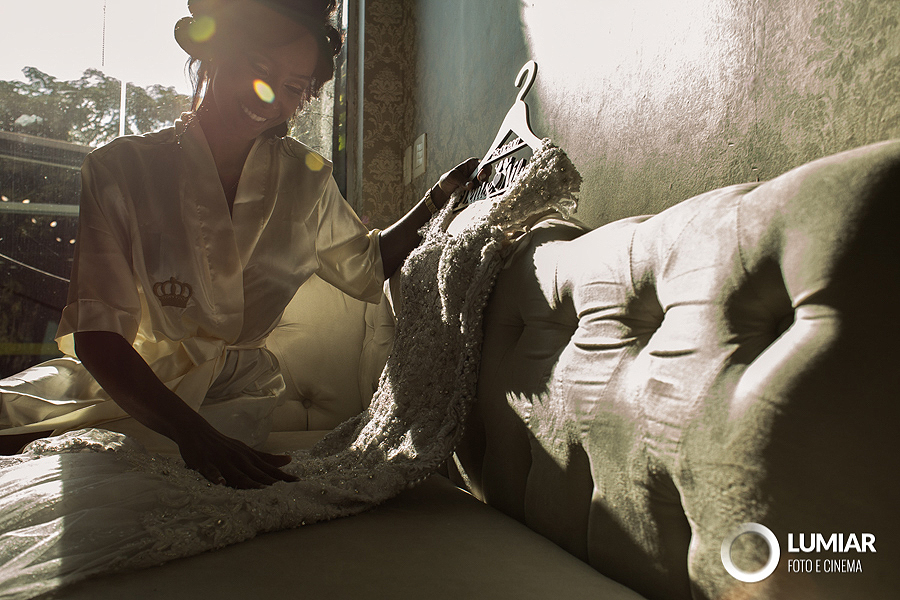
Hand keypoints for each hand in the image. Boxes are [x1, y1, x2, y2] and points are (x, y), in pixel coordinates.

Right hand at [174, 416, 297, 488]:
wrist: (197, 431)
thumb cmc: (224, 445)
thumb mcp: (247, 451)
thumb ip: (267, 458)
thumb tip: (289, 460)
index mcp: (249, 458)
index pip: (269, 469)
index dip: (283, 476)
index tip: (298, 483)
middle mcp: (239, 460)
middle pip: (257, 473)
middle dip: (272, 482)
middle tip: (285, 491)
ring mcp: (222, 461)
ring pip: (237, 474)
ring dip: (249, 482)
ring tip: (261, 489)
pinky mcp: (205, 463)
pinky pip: (212, 471)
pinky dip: (216, 477)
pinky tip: (221, 483)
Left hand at [431, 158, 491, 206]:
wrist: (444, 192)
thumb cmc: (448, 180)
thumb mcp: (452, 177)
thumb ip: (461, 180)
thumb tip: (470, 185)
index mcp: (472, 164)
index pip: (484, 164)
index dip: (484, 170)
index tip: (480, 177)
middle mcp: (477, 173)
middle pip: (487, 176)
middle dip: (484, 182)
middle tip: (477, 186)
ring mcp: (478, 183)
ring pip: (485, 186)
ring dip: (479, 190)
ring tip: (470, 193)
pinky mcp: (476, 192)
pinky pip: (480, 194)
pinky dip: (477, 196)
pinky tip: (471, 197)